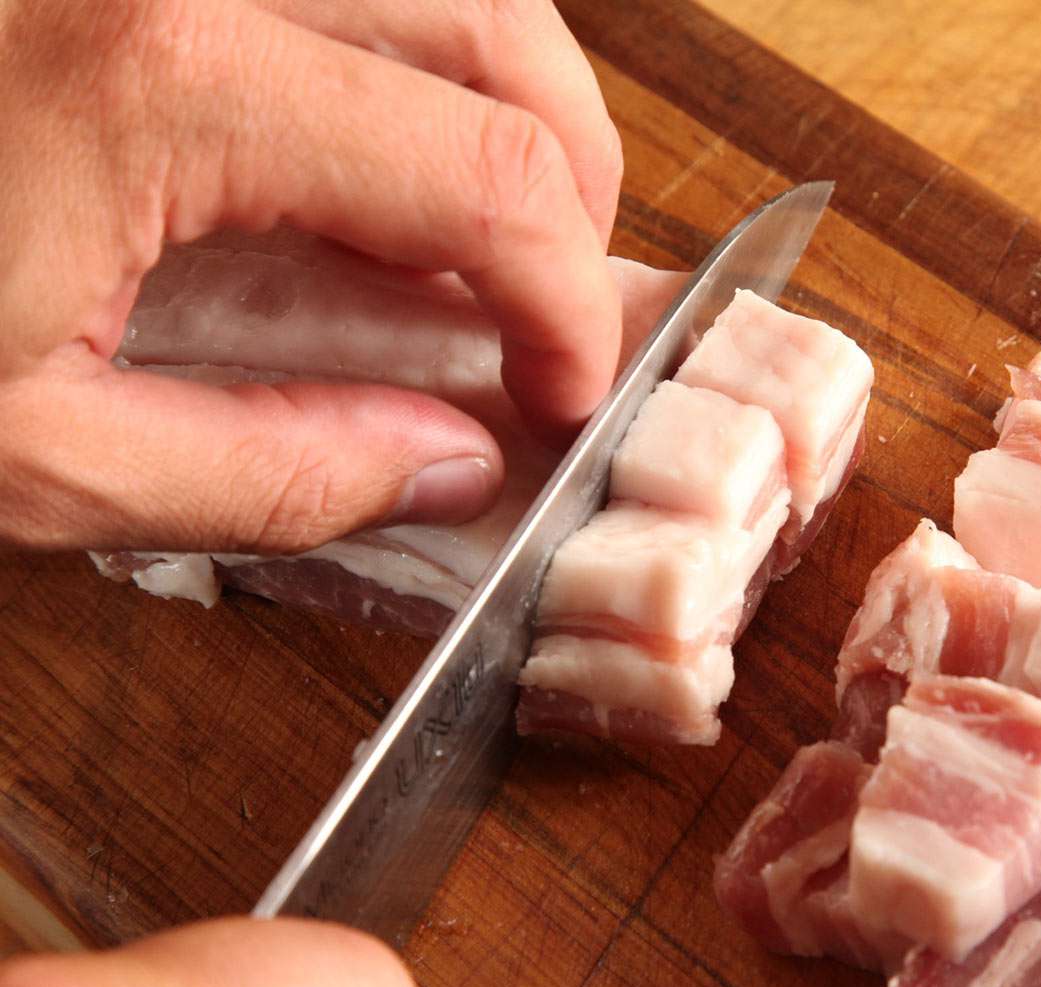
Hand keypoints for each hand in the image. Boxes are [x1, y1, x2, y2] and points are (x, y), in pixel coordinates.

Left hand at [0, 0, 623, 553]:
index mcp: (167, 79)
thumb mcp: (26, 454)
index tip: (565, 393)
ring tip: (471, 238)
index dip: (567, 303)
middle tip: (549, 308)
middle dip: (571, 178)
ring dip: (496, 104)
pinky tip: (359, 169)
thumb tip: (446, 464)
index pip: (488, 175)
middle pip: (496, 24)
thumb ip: (263, 473)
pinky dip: (400, 72)